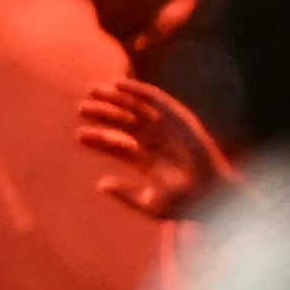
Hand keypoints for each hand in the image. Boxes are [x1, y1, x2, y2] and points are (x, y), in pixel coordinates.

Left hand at [70, 72, 235, 221]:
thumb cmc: (183, 204)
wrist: (210, 196)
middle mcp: (155, 142)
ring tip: (93, 92)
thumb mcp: (149, 203)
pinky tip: (118, 85)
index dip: (98, 139)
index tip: (78, 135)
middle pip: (123, 124)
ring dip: (115, 99)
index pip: (117, 146)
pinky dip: (137, 90)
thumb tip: (100, 185)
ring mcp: (167, 129)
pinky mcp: (178, 118)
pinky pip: (155, 99)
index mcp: (147, 161)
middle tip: (80, 109)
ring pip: (135, 109)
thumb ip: (125, 194)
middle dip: (102, 115)